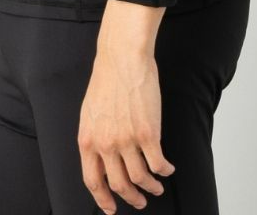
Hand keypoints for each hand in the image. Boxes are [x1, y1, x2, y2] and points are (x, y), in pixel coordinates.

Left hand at [77, 6, 174, 211]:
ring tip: (157, 187)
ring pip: (140, 178)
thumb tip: (101, 156)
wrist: (122, 57)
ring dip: (151, 187)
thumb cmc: (108, 78)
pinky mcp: (148, 134)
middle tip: (140, 201)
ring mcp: (127, 140)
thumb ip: (94, 136)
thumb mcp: (90, 112)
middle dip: (131, 198)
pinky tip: (168, 168)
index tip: (111, 208)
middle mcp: (106, 144)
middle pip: (118, 184)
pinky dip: (165, 170)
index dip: (103, 198)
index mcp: (88, 140)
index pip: (92, 180)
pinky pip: (158, 163)